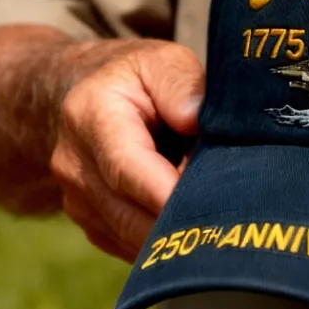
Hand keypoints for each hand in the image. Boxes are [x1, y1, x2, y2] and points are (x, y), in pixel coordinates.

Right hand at [49, 40, 204, 261]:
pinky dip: (165, 241)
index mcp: (90, 116)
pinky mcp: (93, 225)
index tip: (210, 205)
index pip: (128, 167)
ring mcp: (77, 202)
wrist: (88, 96)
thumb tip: (195, 121)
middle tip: (233, 218)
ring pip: (133, 237)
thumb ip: (181, 85)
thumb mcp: (162, 61)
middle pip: (130, 213)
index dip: (169, 193)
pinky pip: (133, 247)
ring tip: (218, 212)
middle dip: (183, 220)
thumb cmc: (137, 77)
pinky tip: (194, 220)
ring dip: (176, 232)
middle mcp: (75, 165)